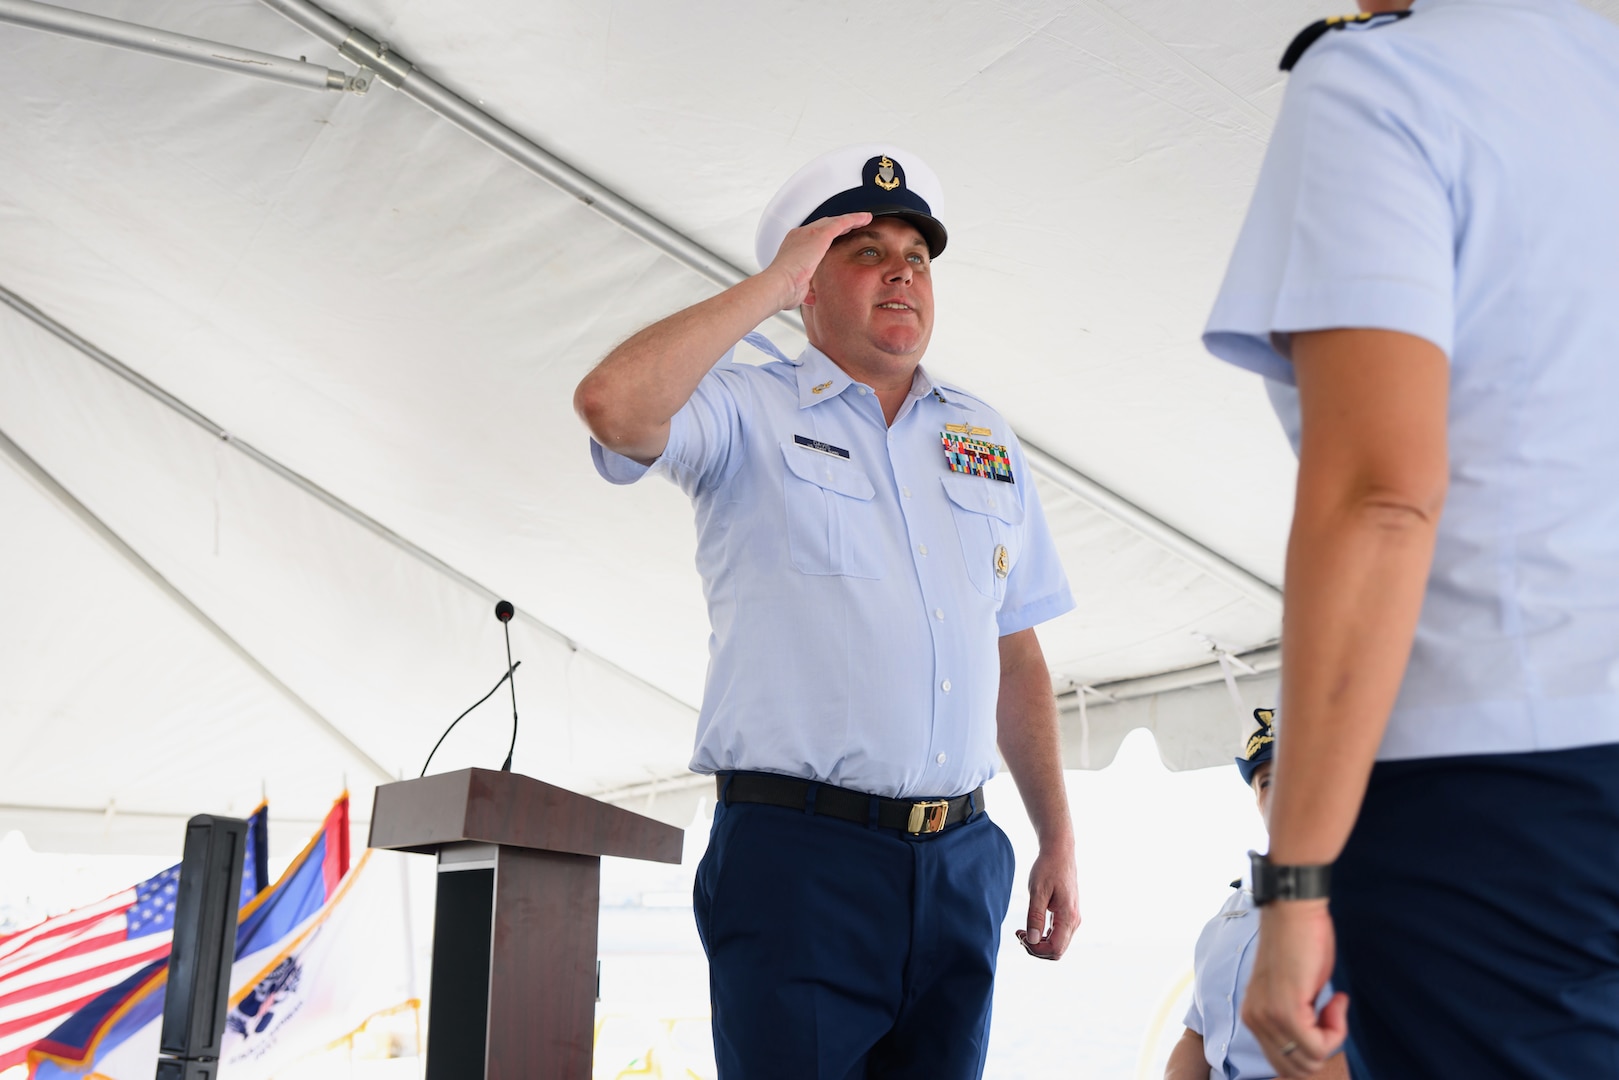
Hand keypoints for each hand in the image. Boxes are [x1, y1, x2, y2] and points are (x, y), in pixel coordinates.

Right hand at [762, 212, 872, 308]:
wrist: (778, 285)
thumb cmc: (783, 290)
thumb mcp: (797, 289)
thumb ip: (806, 288)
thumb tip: (811, 296)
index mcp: (792, 247)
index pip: (812, 238)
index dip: (825, 238)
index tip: (834, 241)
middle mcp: (799, 235)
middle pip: (823, 226)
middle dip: (838, 226)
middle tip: (852, 227)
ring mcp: (809, 232)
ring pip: (834, 221)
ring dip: (850, 220)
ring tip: (864, 220)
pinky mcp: (820, 234)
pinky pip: (842, 222)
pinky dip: (855, 219)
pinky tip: (866, 218)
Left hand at [1013, 842, 1078, 959]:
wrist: (1059, 852)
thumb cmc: (1048, 868)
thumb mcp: (1037, 891)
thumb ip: (1035, 917)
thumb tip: (1031, 940)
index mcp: (1068, 917)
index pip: (1055, 949)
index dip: (1036, 949)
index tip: (1020, 935)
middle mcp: (1074, 921)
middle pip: (1057, 951)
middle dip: (1036, 948)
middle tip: (1019, 934)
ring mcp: (1073, 919)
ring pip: (1058, 945)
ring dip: (1039, 943)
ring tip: (1022, 931)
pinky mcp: (1068, 915)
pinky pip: (1057, 935)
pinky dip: (1043, 937)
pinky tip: (1030, 928)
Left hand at [1241, 899, 1347, 1076]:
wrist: (1296, 911)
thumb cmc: (1302, 944)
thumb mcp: (1297, 992)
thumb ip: (1298, 1021)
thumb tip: (1315, 1049)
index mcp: (1254, 1017)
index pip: (1285, 1064)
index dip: (1316, 1047)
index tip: (1325, 1013)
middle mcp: (1254, 1021)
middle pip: (1297, 1070)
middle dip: (1325, 1047)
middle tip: (1332, 1010)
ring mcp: (1267, 1017)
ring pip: (1310, 1062)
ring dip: (1333, 1036)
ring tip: (1333, 1002)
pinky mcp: (1285, 1010)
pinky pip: (1318, 1047)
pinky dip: (1337, 1028)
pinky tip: (1337, 998)